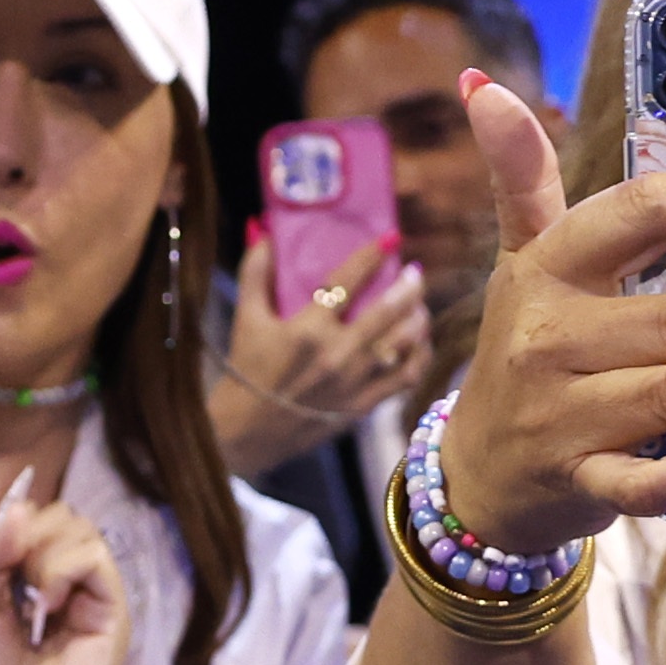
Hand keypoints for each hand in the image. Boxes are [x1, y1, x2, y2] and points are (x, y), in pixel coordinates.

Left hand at [0, 478, 130, 664]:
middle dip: (29, 532)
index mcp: (28, 584)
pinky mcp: (111, 614)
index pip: (30, 522)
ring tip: (32, 596)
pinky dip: (63, 566)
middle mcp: (65, 586)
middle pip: (61, 516)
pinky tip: (47, 601)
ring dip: (44, 549)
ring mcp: (91, 599)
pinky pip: (96, 557)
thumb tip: (19, 506)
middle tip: (13, 579)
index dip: (8, 528)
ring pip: (81, 529)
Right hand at [214, 230, 430, 465]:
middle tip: (415, 273)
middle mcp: (336, 353)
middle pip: (388, 311)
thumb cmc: (247, 371)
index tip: (391, 238)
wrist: (247, 432)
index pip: (348, 281)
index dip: (372, 255)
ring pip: (405, 343)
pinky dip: (420, 356)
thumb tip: (263, 233)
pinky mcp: (363, 405)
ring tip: (419, 306)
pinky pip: (407, 377)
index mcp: (307, 329)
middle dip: (409, 286)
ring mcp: (354, 381)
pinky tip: (419, 342)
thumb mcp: (245, 319)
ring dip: (418, 319)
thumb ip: (255, 273)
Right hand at [443, 72, 665, 554]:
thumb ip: (522, 176)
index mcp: (550, 264)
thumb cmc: (529, 352)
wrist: (477, 471)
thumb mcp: (524, 260)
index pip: (648, 209)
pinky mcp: (577, 481)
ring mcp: (562, 413)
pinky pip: (652, 480)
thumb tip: (484, 83)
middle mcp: (551, 335)